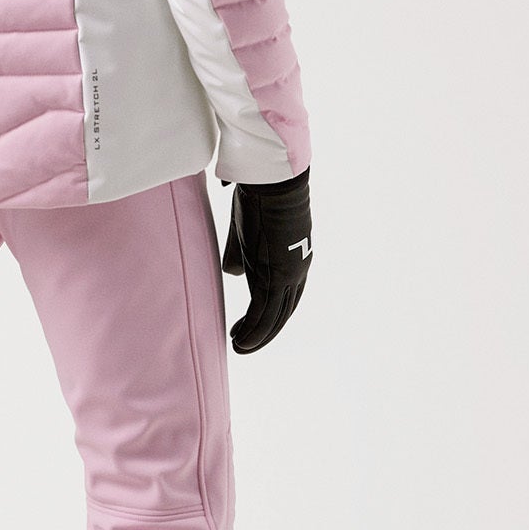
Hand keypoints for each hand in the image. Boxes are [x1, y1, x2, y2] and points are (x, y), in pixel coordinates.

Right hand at [220, 168, 311, 353]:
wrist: (273, 182)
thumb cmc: (260, 196)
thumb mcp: (247, 230)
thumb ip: (240, 252)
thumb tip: (232, 272)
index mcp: (292, 259)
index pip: (282, 296)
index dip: (267, 314)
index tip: (249, 325)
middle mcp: (296, 271)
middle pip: (282, 312)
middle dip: (263, 331)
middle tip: (244, 344)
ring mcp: (289, 275)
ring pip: (274, 317)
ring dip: (257, 337)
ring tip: (239, 348)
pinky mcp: (277, 276)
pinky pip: (264, 313)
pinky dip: (253, 331)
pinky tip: (241, 342)